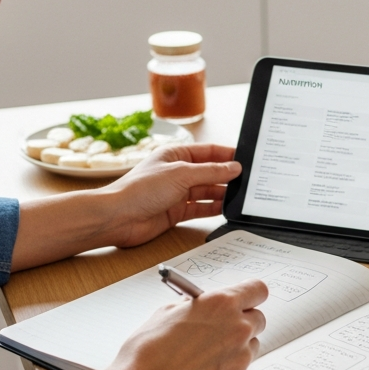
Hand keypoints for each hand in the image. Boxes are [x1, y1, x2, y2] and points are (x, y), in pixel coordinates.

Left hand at [10, 143, 240, 271]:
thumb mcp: (181, 174)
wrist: (118, 217)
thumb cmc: (140, 189)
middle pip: (210, 173)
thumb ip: (210, 172)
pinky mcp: (176, 212)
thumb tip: (233, 167)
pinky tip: (226, 209)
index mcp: (176, 155)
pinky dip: (213, 209)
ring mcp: (177, 193)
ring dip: (223, 194)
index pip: (209, 152)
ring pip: (207, 192)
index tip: (247, 160)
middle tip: (250, 181)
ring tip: (242, 196)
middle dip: (228, 177)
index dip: (228, 155)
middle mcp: (178, 172)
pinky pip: (200, 209)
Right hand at [75, 279, 268, 369]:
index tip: (245, 300)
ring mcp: (241, 356)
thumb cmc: (148, 351)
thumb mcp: (166, 313)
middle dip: (243, 321)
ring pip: (251, 345)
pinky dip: (228, 369)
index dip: (250, 295)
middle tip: (222, 329)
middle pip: (258, 318)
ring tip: (207, 354)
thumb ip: (193, 306)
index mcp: (222, 304)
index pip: (257, 290)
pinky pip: (241, 369)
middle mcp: (238, 327)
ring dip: (237, 346)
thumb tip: (200, 306)